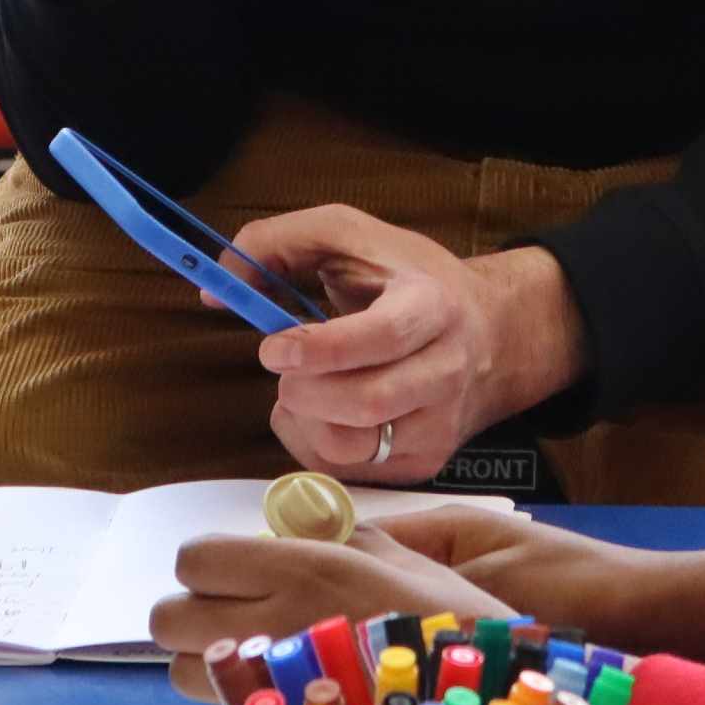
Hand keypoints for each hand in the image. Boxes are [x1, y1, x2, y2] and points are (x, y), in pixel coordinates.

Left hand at [152, 505, 653, 704]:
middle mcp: (270, 623)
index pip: (195, 558)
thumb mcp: (402, 554)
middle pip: (167, 620)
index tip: (233, 572)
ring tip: (263, 665)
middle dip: (191, 618)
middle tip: (233, 618)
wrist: (488, 697)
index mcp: (299, 567)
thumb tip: (295, 527)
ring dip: (212, 669)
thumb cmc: (455, 618)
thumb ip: (336, 538)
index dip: (208, 565)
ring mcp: (269, 688)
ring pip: (188, 679)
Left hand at [244, 208, 586, 483]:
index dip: (319, 348)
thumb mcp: (347, 234)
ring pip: (353, 447)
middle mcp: (446, 369)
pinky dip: (312, 442)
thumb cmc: (404, 278)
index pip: (381, 338)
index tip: (273, 347)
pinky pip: (348, 470)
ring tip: (302, 385)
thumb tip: (215, 288)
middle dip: (303, 389)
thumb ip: (275, 243)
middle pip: (366, 404)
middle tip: (282, 364)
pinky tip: (318, 410)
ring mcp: (438, 423)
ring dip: (304, 420)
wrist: (489, 332)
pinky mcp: (424, 460)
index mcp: (432, 305)